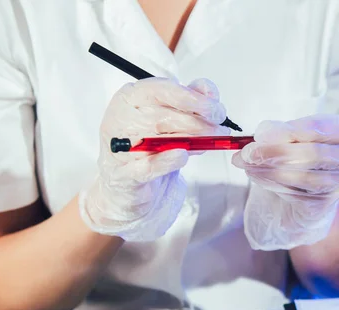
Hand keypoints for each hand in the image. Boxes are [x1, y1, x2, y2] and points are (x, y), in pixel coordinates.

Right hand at [79, 77, 228, 240]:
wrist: (138, 191)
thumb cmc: (154, 150)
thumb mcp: (175, 120)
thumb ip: (191, 101)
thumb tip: (207, 90)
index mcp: (131, 99)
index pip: (161, 89)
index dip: (192, 97)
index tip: (214, 108)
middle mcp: (121, 120)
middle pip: (162, 116)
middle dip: (198, 122)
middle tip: (220, 129)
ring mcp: (119, 149)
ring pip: (158, 139)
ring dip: (190, 141)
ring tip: (208, 144)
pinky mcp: (124, 177)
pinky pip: (146, 166)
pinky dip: (166, 161)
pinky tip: (181, 157)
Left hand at [232, 114, 338, 249]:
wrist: (313, 192)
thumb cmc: (306, 156)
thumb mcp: (299, 137)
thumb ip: (281, 132)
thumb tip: (260, 136)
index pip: (317, 129)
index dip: (286, 131)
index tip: (259, 133)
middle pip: (312, 154)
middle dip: (274, 152)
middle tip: (247, 152)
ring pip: (302, 177)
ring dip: (269, 170)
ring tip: (248, 164)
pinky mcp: (325, 205)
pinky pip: (296, 195)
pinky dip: (271, 184)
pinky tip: (256, 176)